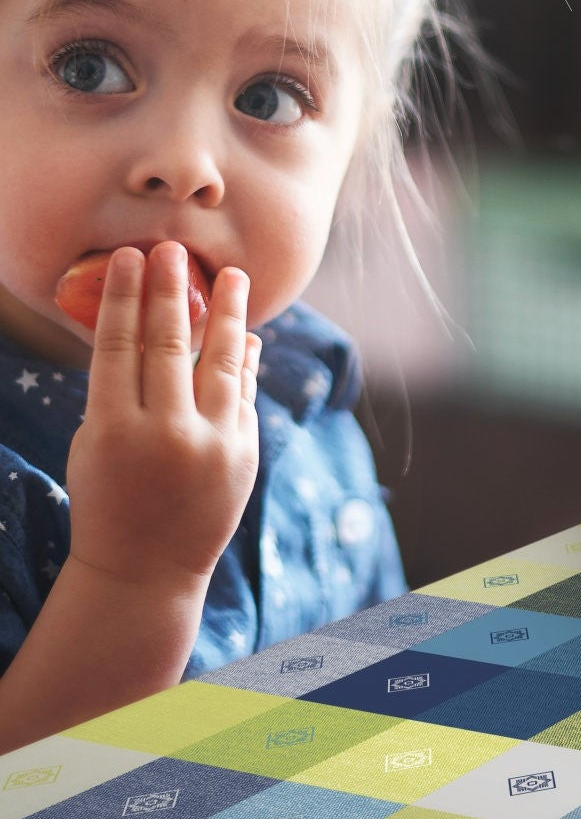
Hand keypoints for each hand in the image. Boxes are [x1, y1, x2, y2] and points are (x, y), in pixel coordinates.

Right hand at [65, 242, 259, 589]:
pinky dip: (246, 361)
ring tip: (233, 275)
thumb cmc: (108, 498)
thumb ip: (121, 391)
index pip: (119, 347)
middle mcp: (165, 434)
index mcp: (112, 430)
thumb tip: (156, 331)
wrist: (145, 570)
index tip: (131, 258)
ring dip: (229, 313)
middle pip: (169, 345)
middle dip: (172, 291)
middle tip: (174, 249)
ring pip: (222, 362)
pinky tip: (248, 333)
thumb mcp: (95, 445)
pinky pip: (245, 393)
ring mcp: (211, 444)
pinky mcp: (244, 453)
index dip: (126, 297)